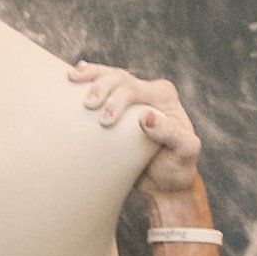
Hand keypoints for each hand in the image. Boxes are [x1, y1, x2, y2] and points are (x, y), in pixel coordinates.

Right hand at [67, 60, 201, 203]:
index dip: (118, 100)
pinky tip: (74, 73)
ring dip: (90, 77)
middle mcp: (147, 92)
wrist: (167, 182)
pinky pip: (104, 88)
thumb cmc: (178, 168)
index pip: (135, 89)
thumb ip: (170, 134)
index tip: (106, 121)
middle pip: (119, 78)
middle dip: (101, 87)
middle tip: (88, 104)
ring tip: (72, 79)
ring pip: (109, 77)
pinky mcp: (120, 110)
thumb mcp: (184, 152)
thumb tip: (146, 118)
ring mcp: (132, 99)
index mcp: (163, 96)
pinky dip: (89, 78)